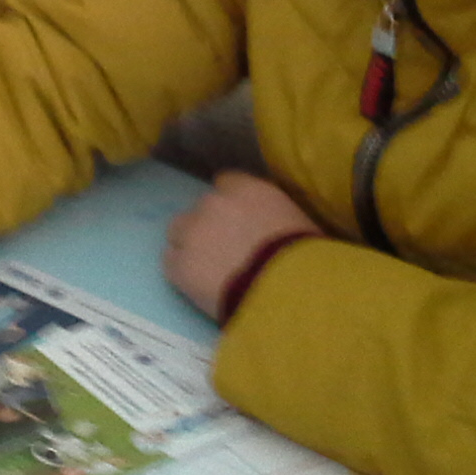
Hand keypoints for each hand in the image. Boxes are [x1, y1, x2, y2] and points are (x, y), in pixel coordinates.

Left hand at [163, 171, 322, 319]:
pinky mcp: (178, 265)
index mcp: (246, 189)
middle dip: (209, 226)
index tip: (238, 222)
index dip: (230, 205)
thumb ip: (272, 213)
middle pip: (199, 209)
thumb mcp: (296, 221)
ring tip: (209, 271)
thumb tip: (269, 224)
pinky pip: (171, 264)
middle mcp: (214, 203)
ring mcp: (192, 232)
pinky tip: (200, 288)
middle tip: (224, 251)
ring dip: (190, 246)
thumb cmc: (304, 259)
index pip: (226, 182)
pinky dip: (183, 274)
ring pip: (178, 233)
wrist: (287, 292)